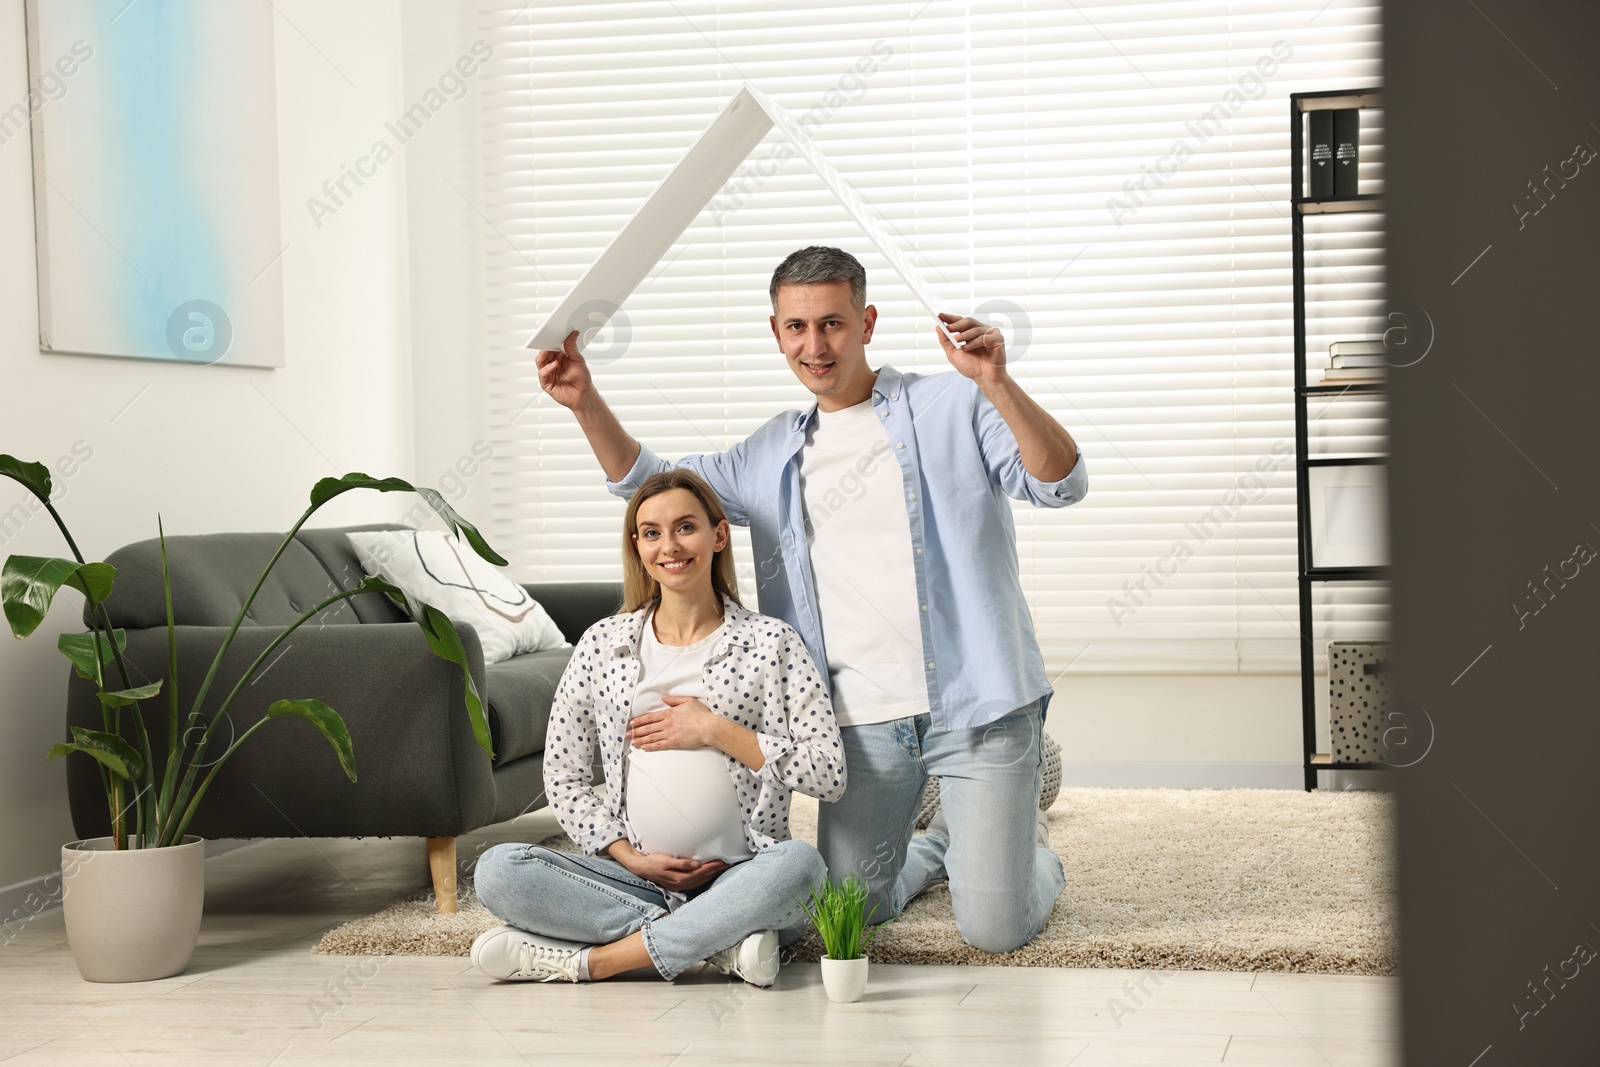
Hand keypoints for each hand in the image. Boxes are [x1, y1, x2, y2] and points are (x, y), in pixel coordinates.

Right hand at [536, 330, 594, 410]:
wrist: (584, 395)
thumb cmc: (582, 378)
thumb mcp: (578, 360)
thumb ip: (572, 347)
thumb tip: (573, 334)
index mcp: (558, 356)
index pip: (551, 346)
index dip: (550, 339)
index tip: (552, 332)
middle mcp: (551, 364)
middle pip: (544, 352)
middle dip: (545, 345)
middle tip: (547, 339)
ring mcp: (548, 373)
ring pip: (540, 361)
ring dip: (543, 355)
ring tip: (548, 350)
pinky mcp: (546, 383)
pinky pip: (542, 374)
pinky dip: (547, 368)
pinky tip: (554, 364)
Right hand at [610, 840, 727, 891]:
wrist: (641, 868)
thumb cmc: (653, 861)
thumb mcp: (665, 860)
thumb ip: (681, 863)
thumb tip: (696, 864)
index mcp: (679, 878)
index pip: (700, 872)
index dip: (712, 867)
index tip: (722, 862)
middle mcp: (681, 884)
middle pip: (702, 878)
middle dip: (715, 871)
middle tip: (727, 864)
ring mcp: (680, 886)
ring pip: (700, 881)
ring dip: (711, 875)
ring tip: (721, 869)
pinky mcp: (678, 885)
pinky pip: (695, 883)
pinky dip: (704, 879)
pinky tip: (709, 875)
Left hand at [627, 696, 719, 750]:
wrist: (708, 727)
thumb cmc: (700, 714)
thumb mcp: (688, 701)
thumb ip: (674, 699)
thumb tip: (663, 697)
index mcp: (669, 713)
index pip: (650, 717)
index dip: (639, 720)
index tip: (631, 723)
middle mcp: (666, 724)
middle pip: (647, 728)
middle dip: (635, 731)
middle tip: (626, 734)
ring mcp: (669, 734)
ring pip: (651, 737)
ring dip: (640, 740)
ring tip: (632, 742)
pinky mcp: (674, 743)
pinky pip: (659, 745)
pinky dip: (651, 747)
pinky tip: (644, 748)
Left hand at [936, 312, 1007, 382]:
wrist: (984, 378)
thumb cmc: (971, 367)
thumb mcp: (953, 353)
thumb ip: (946, 341)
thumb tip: (938, 327)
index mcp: (970, 333)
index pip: (960, 321)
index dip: (950, 318)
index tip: (940, 315)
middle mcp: (981, 331)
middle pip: (968, 321)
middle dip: (957, 324)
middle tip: (948, 327)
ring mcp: (990, 334)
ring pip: (976, 329)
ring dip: (964, 335)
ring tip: (956, 340)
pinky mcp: (998, 339)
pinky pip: (984, 337)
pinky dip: (974, 342)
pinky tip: (967, 348)